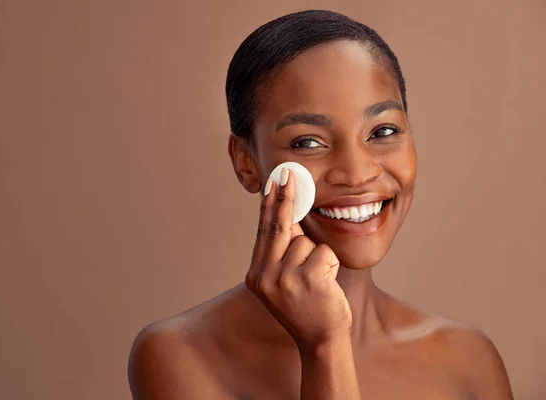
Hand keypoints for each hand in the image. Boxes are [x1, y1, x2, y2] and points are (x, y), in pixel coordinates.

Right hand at [245, 168, 351, 349]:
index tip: (272, 184)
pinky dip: (330, 264)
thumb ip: (283, 254)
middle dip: (285, 198)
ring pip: (306, 242)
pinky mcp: (307, 280)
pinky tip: (326, 285)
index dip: (270, 206)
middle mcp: (265, 276)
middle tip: (289, 174)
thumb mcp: (284, 283)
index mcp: (256, 275)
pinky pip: (323, 253)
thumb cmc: (307, 308)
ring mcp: (284, 279)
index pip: (264, 232)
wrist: (320, 341)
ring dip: (318, 256)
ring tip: (317, 282)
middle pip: (278, 227)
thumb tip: (292, 217)